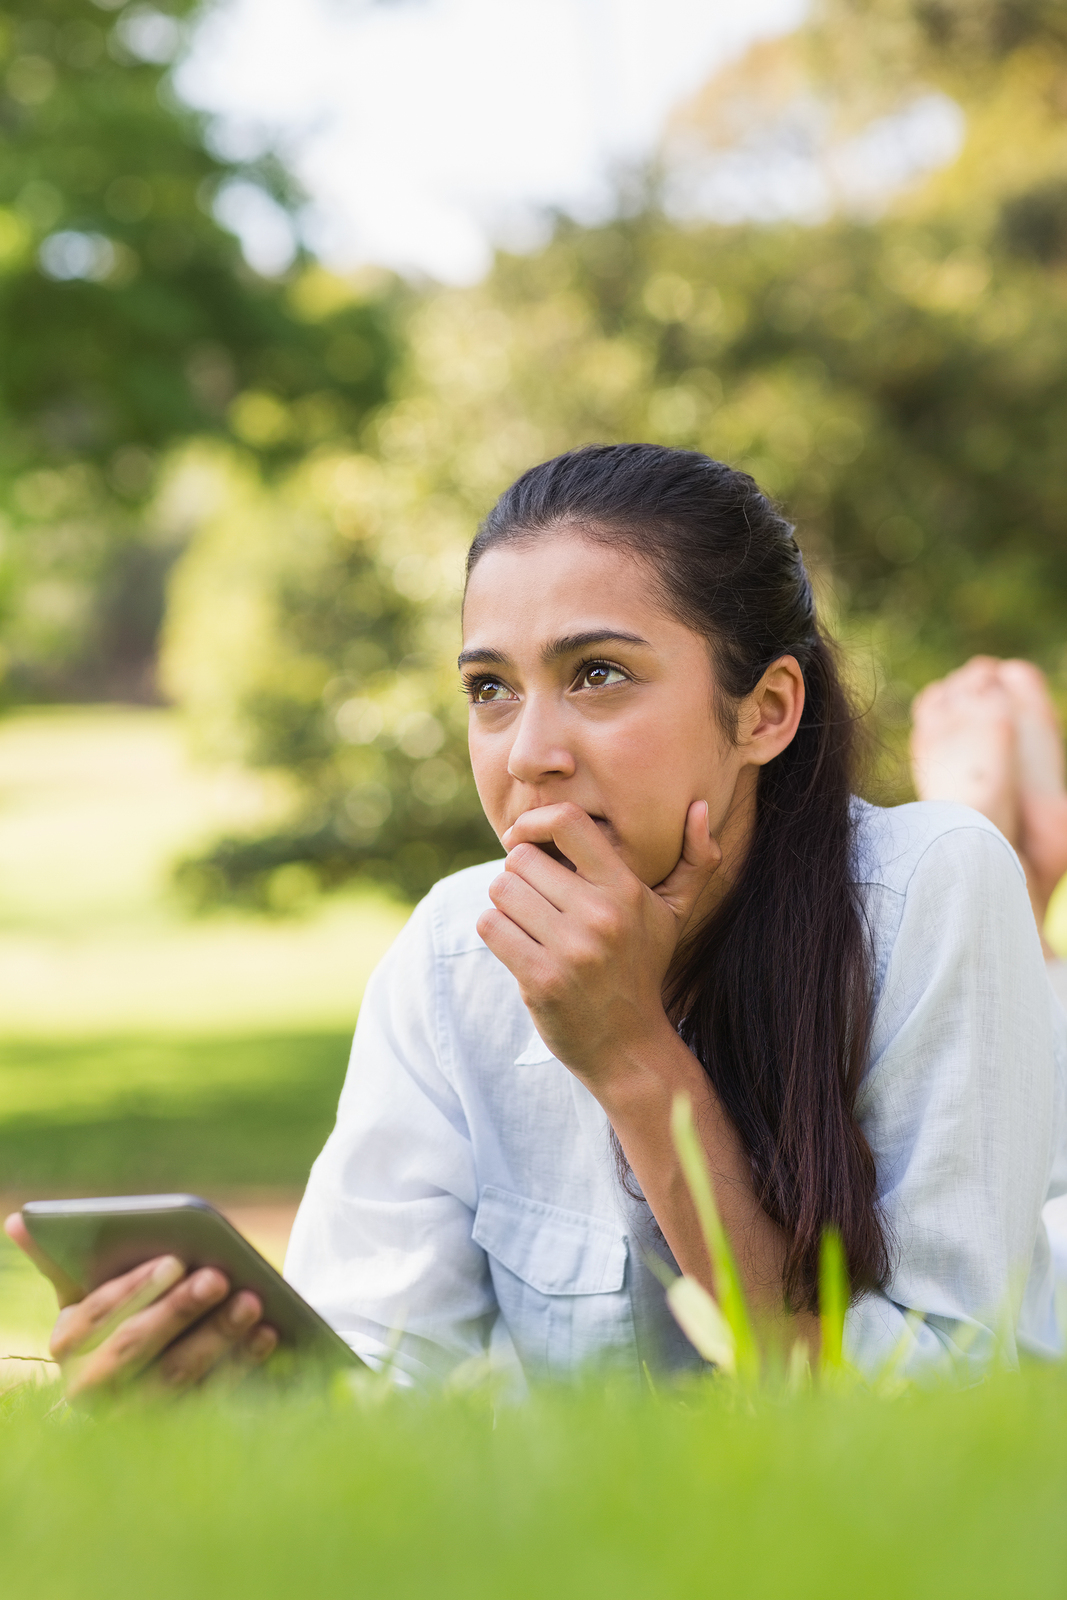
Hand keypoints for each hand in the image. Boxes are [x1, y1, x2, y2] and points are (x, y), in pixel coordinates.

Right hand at [4, 1212, 277, 1399]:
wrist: (133, 1381)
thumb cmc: (114, 1315)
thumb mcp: (84, 1289)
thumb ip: (60, 1256)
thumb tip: (18, 1220)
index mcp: (67, 1343)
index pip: (97, 1313)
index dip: (136, 1287)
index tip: (175, 1259)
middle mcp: (89, 1386)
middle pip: (135, 1347)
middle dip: (179, 1310)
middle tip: (219, 1276)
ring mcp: (132, 1415)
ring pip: (175, 1377)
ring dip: (217, 1338)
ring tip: (253, 1300)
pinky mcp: (174, 1430)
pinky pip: (210, 1400)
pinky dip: (240, 1366)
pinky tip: (268, 1335)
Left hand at [476, 800, 720, 1092]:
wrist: (628, 1047)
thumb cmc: (643, 969)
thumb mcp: (673, 915)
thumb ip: (695, 860)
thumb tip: (700, 806)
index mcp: (627, 890)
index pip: (568, 823)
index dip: (534, 822)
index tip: (523, 838)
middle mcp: (601, 916)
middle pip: (521, 859)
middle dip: (518, 875)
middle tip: (535, 899)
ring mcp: (571, 950)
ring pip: (501, 890)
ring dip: (505, 904)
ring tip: (528, 922)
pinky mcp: (542, 980)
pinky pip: (491, 926)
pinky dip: (496, 931)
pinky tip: (517, 944)